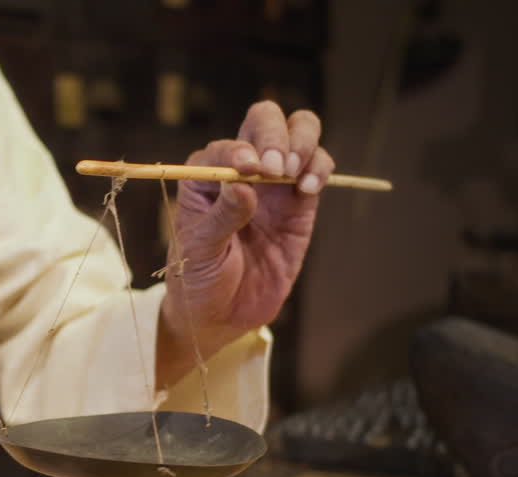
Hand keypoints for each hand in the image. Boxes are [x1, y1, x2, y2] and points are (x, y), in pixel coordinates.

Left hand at [156, 100, 333, 384]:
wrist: (221, 314)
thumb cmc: (198, 278)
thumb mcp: (199, 250)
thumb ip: (221, 216)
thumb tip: (244, 184)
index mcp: (205, 175)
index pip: (227, 145)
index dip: (241, 150)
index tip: (250, 170)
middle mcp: (242, 170)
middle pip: (265, 121)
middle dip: (275, 134)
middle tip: (275, 168)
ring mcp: (273, 185)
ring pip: (299, 134)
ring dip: (301, 144)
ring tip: (292, 175)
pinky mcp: (300, 204)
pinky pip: (317, 169)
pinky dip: (319, 169)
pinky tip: (308, 189)